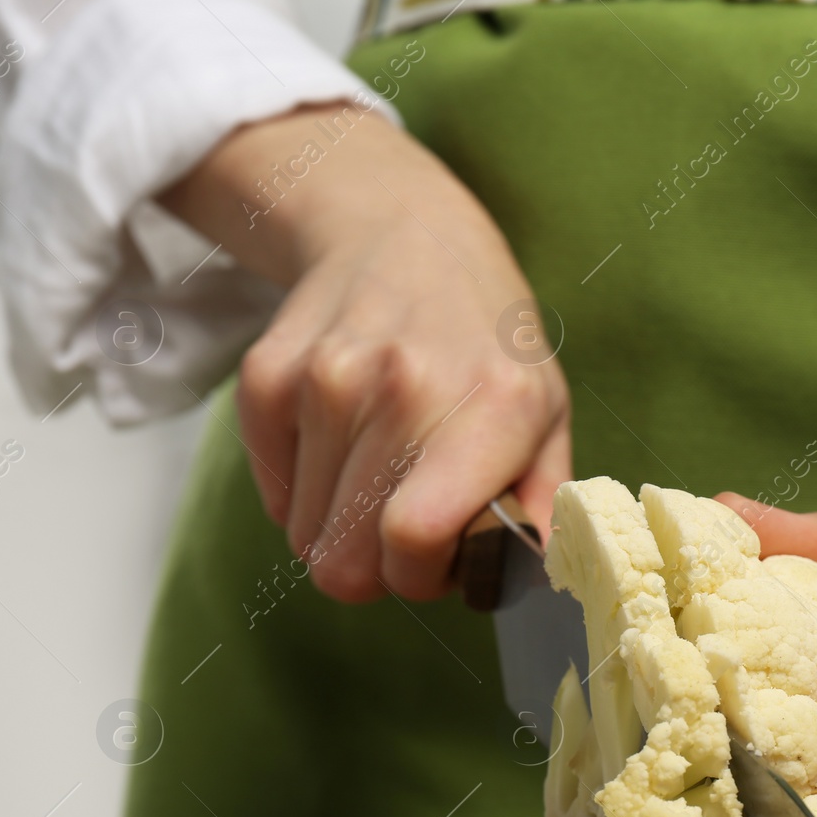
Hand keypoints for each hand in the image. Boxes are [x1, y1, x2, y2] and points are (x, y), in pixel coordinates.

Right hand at [160, 104, 568, 601]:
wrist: (405, 235)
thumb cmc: (487, 344)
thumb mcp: (546, 413)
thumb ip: (548, 505)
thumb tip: (541, 581)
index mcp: (491, 407)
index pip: (412, 538)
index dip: (419, 576)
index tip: (437, 559)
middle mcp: (405, 386)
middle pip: (345, 558)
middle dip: (376, 567)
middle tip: (405, 528)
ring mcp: (326, 376)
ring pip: (304, 534)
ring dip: (340, 527)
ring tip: (380, 475)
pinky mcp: (268, 375)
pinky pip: (272, 493)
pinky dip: (302, 491)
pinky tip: (342, 447)